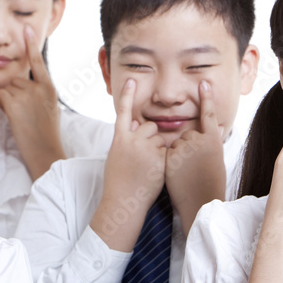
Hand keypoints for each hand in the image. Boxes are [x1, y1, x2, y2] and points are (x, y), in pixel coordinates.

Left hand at [0, 25, 65, 178]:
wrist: (45, 150)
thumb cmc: (46, 132)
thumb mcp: (50, 108)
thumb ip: (39, 93)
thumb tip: (26, 85)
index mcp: (49, 88)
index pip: (38, 62)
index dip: (31, 45)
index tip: (27, 29)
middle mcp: (38, 88)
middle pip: (15, 80)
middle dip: (13, 92)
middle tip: (22, 111)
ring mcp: (26, 94)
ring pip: (6, 88)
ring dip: (7, 100)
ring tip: (19, 117)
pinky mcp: (14, 103)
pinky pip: (0, 96)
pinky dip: (2, 105)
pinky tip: (12, 117)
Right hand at [91, 79, 167, 250]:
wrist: (123, 202)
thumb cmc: (117, 181)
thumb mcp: (116, 156)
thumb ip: (126, 139)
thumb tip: (135, 125)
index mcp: (119, 139)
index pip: (124, 112)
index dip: (127, 95)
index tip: (131, 80)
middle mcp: (132, 141)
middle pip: (149, 126)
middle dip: (150, 136)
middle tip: (143, 156)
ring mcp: (146, 150)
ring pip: (160, 139)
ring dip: (157, 148)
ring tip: (147, 167)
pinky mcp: (159, 159)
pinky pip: (166, 152)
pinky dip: (162, 160)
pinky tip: (153, 172)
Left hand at [165, 81, 226, 235]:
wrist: (201, 203)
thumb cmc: (211, 184)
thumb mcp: (217, 159)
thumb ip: (213, 141)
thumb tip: (218, 126)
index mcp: (212, 140)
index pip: (208, 114)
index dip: (207, 98)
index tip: (203, 83)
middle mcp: (198, 140)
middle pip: (187, 133)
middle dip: (187, 146)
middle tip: (193, 166)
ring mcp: (183, 148)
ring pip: (175, 143)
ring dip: (177, 153)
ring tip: (185, 172)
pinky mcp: (169, 157)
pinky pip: (165, 152)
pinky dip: (168, 161)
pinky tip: (176, 173)